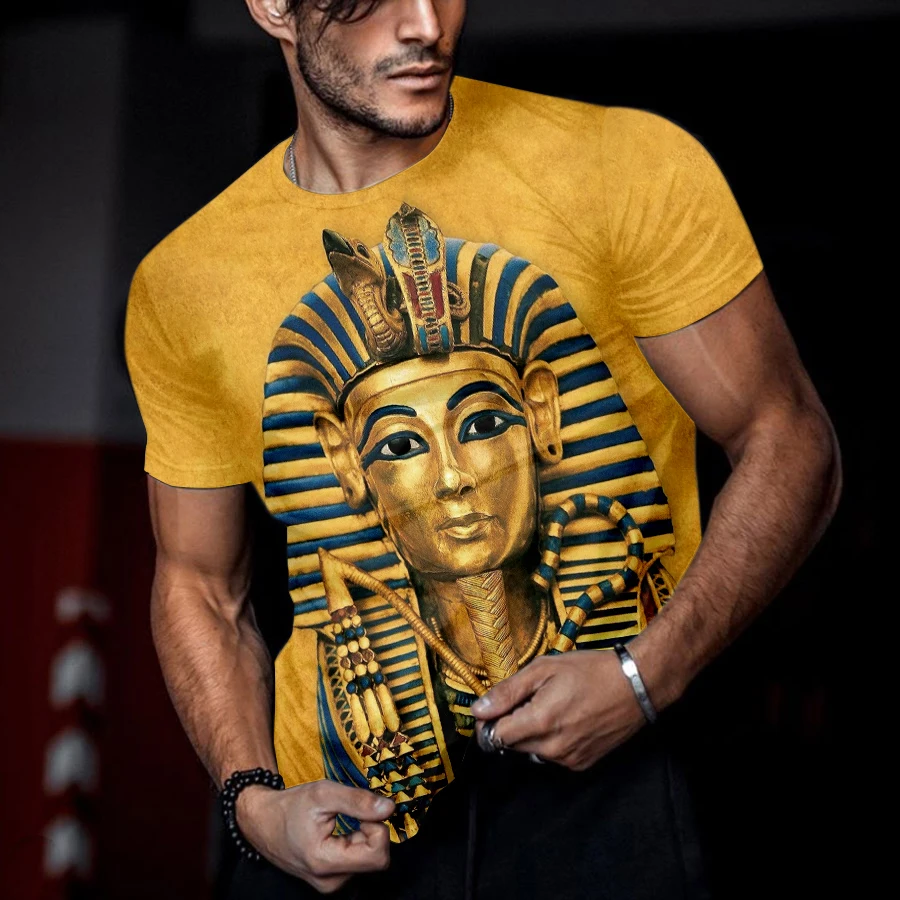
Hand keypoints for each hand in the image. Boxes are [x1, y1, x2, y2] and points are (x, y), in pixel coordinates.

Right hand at [236, 780, 393, 893]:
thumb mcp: (323, 793)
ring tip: (338, 823)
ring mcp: (329, 883)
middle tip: (349, 814)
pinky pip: (357, 861)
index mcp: (325, 862)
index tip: (363, 812)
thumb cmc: (290, 807)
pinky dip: (354, 843)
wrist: (263, 822)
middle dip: (369, 832)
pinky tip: (337, 833)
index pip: (377, 856)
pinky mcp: (329, 879)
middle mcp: (329, 881)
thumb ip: (357, 801)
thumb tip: (389, 808)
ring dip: (361, 837)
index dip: (377, 829)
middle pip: (374, 858)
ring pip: (367, 859)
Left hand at [470, 650, 645, 770]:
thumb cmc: (591, 671)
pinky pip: (552, 756)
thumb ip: (508, 691)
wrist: (635, 685)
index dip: (488, 721)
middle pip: (511, 745)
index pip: (494, 737)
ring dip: (531, 734)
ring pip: (531, 752)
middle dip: (511, 724)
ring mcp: (568, 759)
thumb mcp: (544, 668)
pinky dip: (551, 741)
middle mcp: (552, 748)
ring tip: (551, 707)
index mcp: (539, 723)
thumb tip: (479, 709)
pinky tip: (566, 719)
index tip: (493, 709)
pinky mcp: (581, 764)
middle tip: (529, 700)